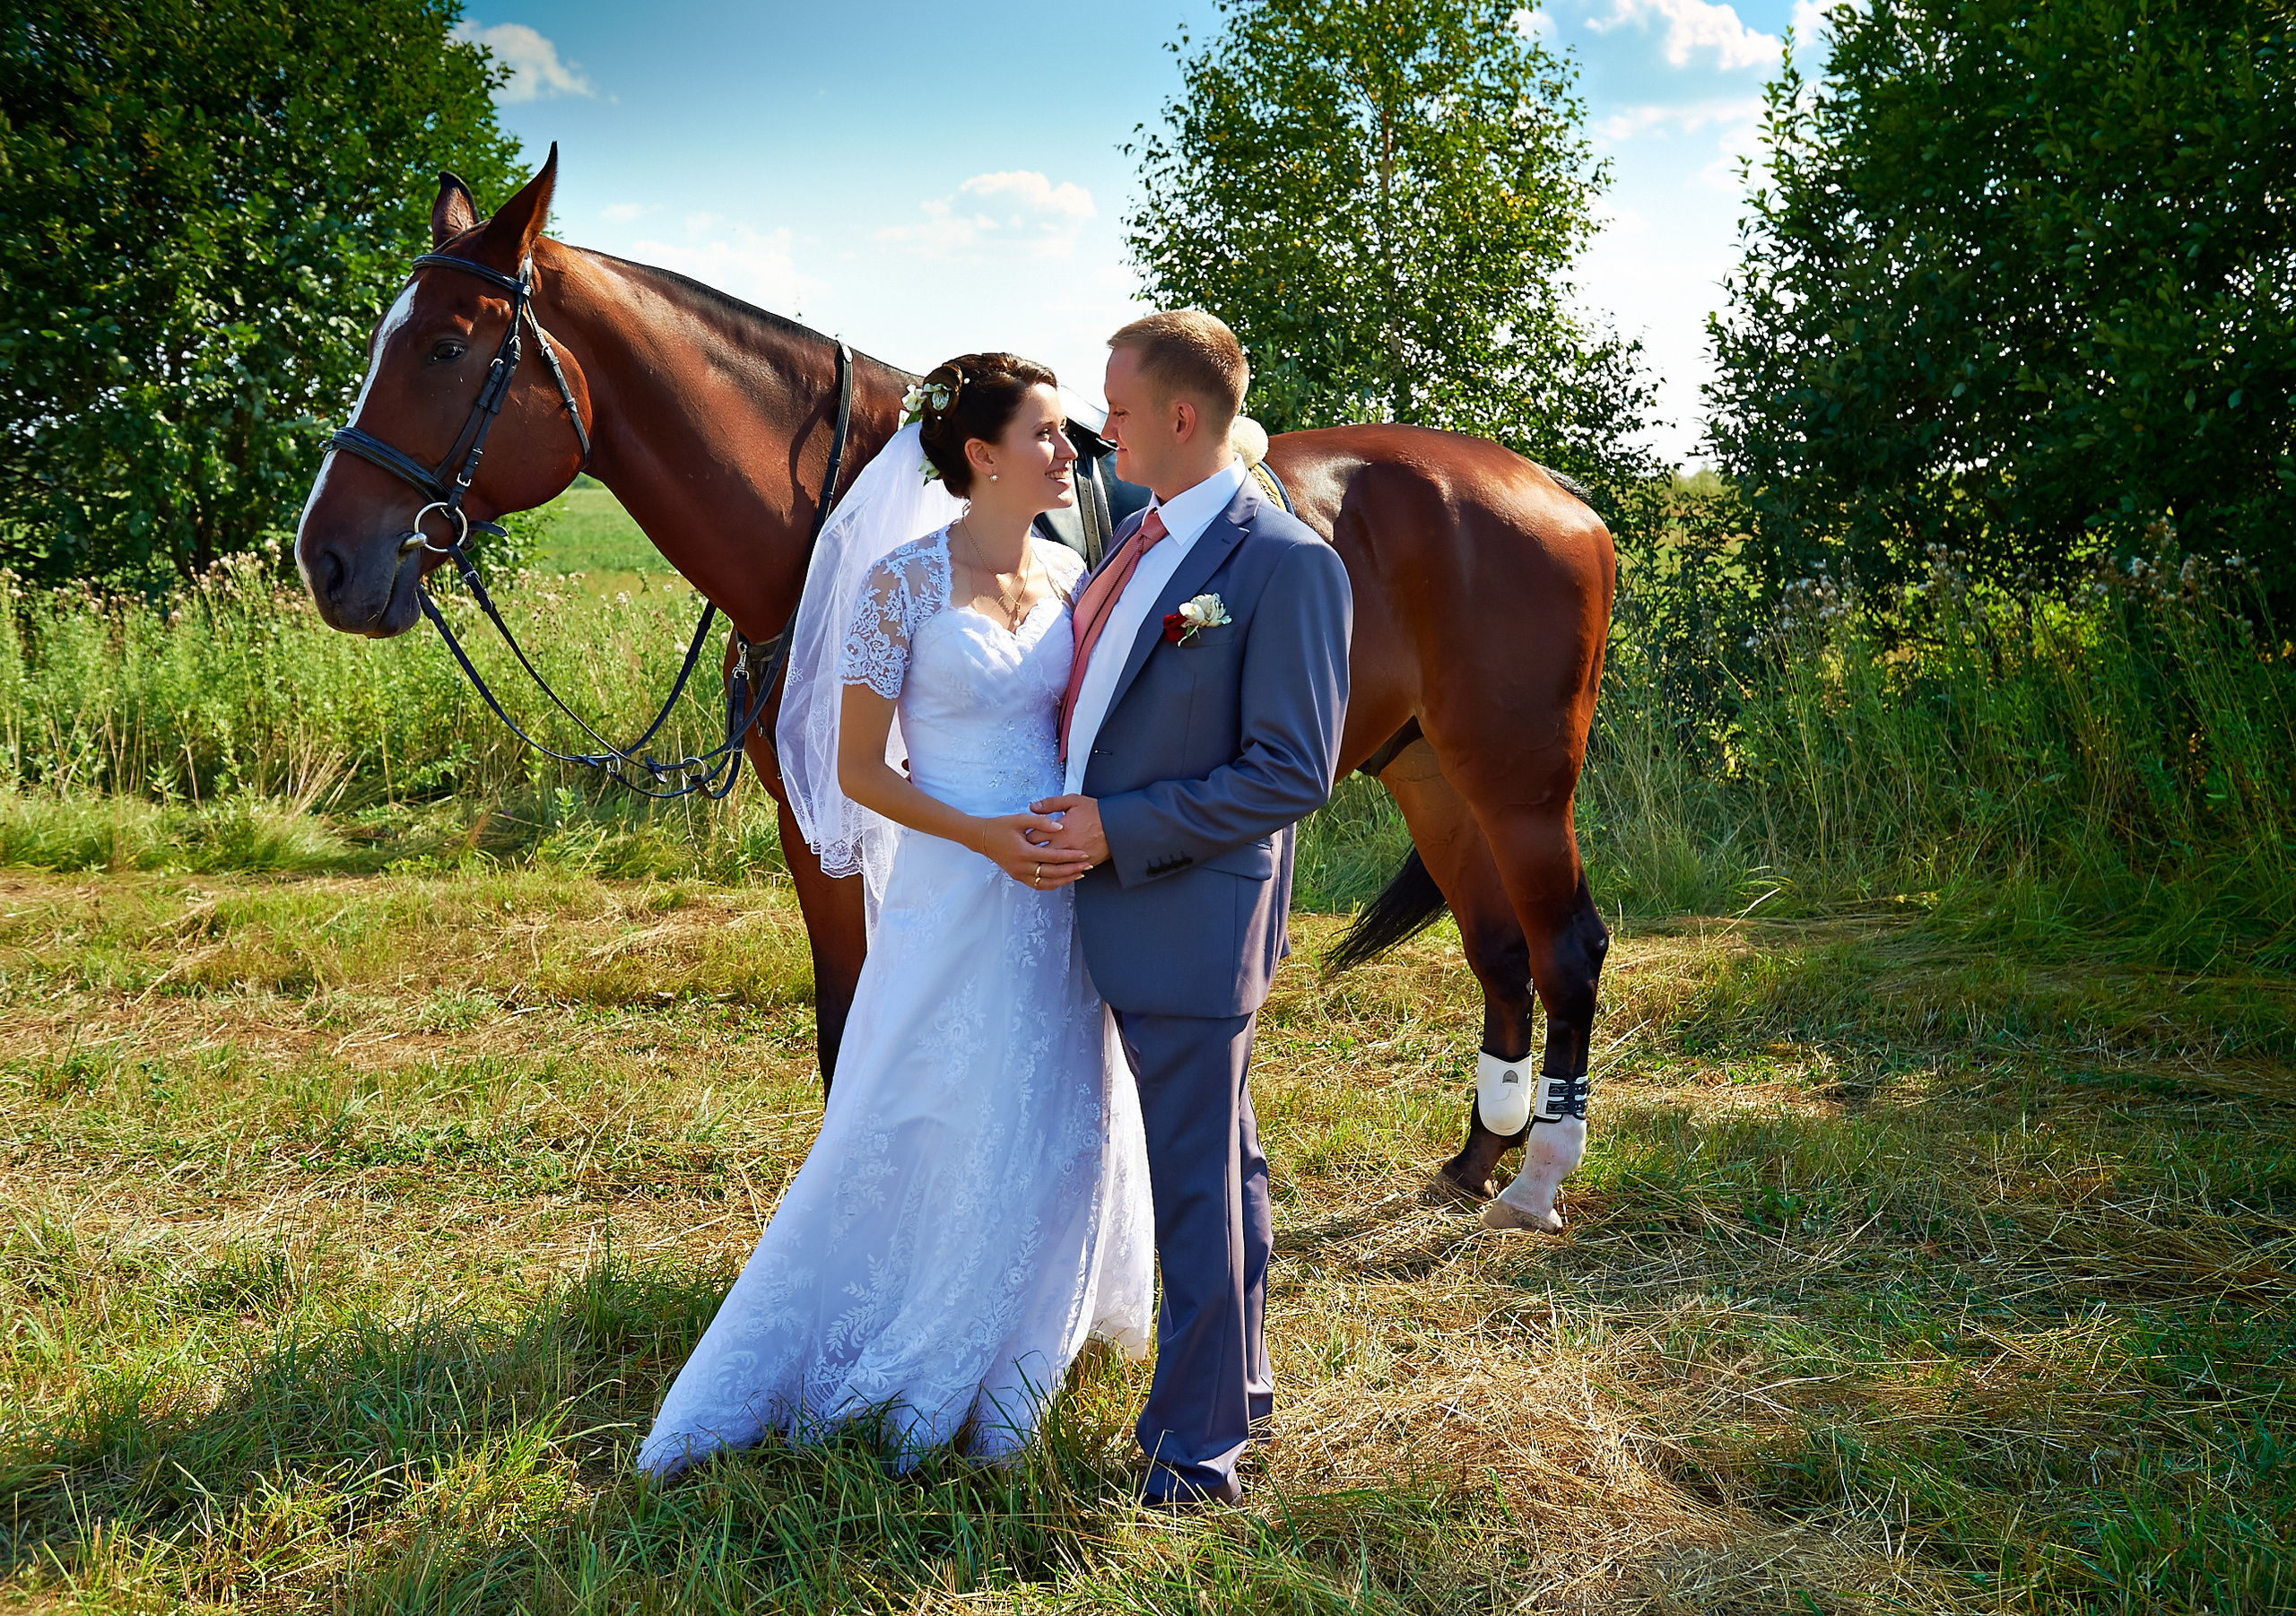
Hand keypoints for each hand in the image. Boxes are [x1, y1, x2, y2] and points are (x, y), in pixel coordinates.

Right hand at [974, 811, 1091, 889]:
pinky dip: (1052, 884)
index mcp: (1023, 851)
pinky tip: (1063, 879)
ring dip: (1065, 879)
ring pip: (1047, 882)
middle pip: (1053, 872)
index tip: (1084, 853)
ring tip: (1080, 874)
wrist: (982, 838)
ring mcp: (1019, 874)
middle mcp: (1021, 866)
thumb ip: (1041, 821)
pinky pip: (1038, 885)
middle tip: (1087, 865)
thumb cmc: (1001, 826)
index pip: (1053, 856)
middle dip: (1072, 869)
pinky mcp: (1017, 877)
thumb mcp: (1020, 819)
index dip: (1070, 856)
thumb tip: (1060, 826)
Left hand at [1028, 794, 1109, 867]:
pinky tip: (1051, 867)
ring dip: (1042, 863)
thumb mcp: (1073, 801)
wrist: (1117, 826)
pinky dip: (1056, 870)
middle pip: (1038, 854)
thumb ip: (1051, 803)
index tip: (1023, 836)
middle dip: (1030, 851)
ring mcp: (1073, 857)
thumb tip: (1033, 807)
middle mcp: (1064, 845)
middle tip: (1026, 849)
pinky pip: (1064, 872)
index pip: (1032, 837)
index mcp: (1059, 829)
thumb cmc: (1096, 812)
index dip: (1025, 836)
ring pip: (1049, 866)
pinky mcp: (1082, 865)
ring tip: (1036, 859)